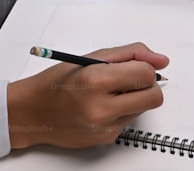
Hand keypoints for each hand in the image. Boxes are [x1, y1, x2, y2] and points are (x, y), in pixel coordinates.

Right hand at [7, 42, 168, 149]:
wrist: (32, 113)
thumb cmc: (57, 83)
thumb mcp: (92, 57)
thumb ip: (131, 54)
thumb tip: (161, 60)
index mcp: (96, 80)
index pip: (146, 75)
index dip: (146, 68)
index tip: (136, 66)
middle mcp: (101, 107)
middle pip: (154, 98)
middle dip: (148, 86)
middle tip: (131, 80)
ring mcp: (104, 127)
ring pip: (143, 109)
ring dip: (133, 99)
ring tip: (109, 93)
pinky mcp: (105, 139)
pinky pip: (128, 122)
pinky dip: (121, 112)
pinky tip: (101, 106)